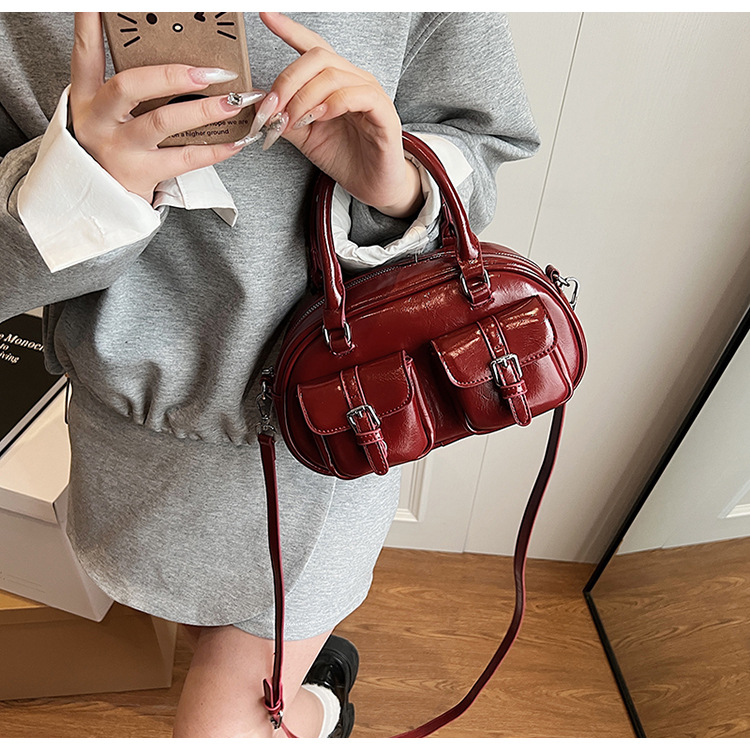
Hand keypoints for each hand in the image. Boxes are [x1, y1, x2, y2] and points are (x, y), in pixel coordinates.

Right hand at [69, 13, 263, 202]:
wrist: (100, 201)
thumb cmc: (112, 148)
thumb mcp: (107, 115)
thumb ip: (129, 90)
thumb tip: (176, 64)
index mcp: (87, 97)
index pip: (86, 52)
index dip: (91, 24)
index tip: (101, 3)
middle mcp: (99, 120)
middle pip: (131, 86)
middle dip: (172, 74)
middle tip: (209, 71)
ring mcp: (120, 148)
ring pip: (163, 122)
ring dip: (203, 110)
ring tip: (234, 102)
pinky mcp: (141, 174)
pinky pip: (184, 159)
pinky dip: (214, 150)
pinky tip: (236, 142)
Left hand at [254, 12, 421, 218]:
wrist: (372, 187)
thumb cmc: (344, 158)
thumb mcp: (305, 136)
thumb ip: (284, 116)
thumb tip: (261, 102)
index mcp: (334, 81)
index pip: (312, 47)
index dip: (289, 29)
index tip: (265, 15)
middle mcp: (353, 80)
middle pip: (317, 58)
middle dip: (288, 81)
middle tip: (272, 109)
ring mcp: (370, 94)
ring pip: (332, 76)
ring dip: (303, 98)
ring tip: (292, 121)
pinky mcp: (383, 113)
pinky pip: (357, 95)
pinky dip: (332, 104)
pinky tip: (319, 118)